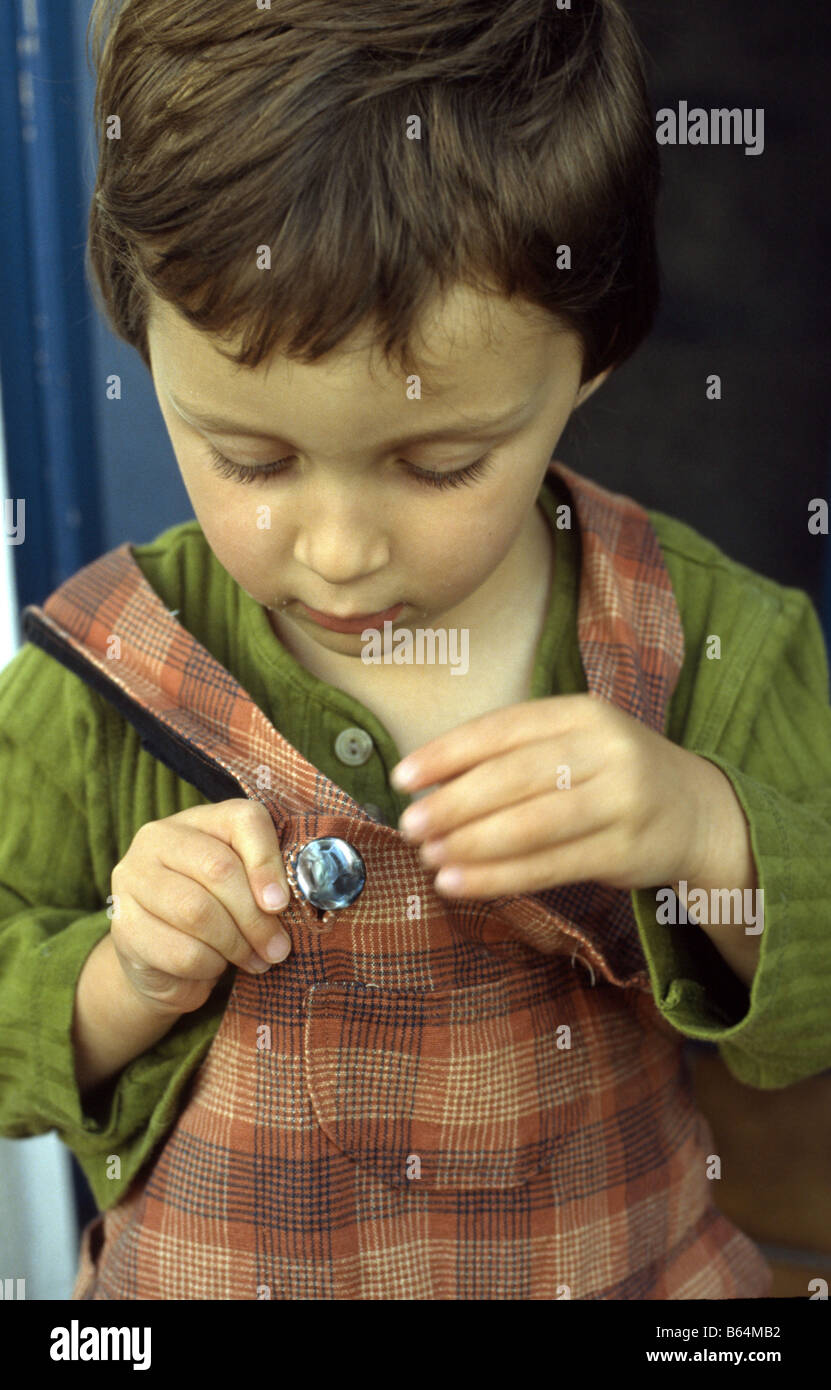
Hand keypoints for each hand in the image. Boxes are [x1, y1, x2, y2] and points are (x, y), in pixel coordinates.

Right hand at [109, 800, 293, 1014]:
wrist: (164, 962)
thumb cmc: (218, 915)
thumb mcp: (246, 890)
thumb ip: (267, 884)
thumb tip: (284, 903)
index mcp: (199, 819)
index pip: (242, 819)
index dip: (267, 862)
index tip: (282, 904)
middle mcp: (158, 838)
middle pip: (219, 869)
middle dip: (256, 916)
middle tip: (278, 947)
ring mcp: (132, 879)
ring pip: (198, 912)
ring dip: (236, 945)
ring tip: (254, 960)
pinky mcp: (123, 926)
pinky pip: (181, 951)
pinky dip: (209, 966)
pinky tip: (216, 966)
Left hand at [391, 693, 712, 899]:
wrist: (697, 810)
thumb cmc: (609, 775)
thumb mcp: (573, 744)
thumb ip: (512, 755)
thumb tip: (429, 783)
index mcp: (582, 713)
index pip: (503, 729)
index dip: (448, 753)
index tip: (403, 777)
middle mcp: (606, 750)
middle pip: (515, 777)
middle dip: (454, 803)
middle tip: (411, 826)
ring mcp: (621, 800)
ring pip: (532, 824)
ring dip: (472, 844)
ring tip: (429, 858)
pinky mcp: (627, 850)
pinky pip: (551, 866)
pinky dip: (499, 876)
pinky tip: (461, 882)